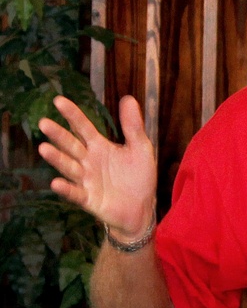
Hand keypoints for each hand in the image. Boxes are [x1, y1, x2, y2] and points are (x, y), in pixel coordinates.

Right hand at [37, 95, 156, 239]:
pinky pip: (75, 194)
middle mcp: (88, 161)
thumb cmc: (138, 177)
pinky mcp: (89, 199)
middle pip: (71, 145)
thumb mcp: (140, 148)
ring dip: (57, 159)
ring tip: (43, 148)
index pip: (83, 127)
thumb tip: (128, 98)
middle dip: (58, 135)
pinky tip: (56, 183)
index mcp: (99, 146)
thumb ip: (133, 126)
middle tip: (43, 122)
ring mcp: (87, 180)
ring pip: (69, 167)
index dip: (72, 115)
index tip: (58, 100)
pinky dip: (66, 189)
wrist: (142, 208)